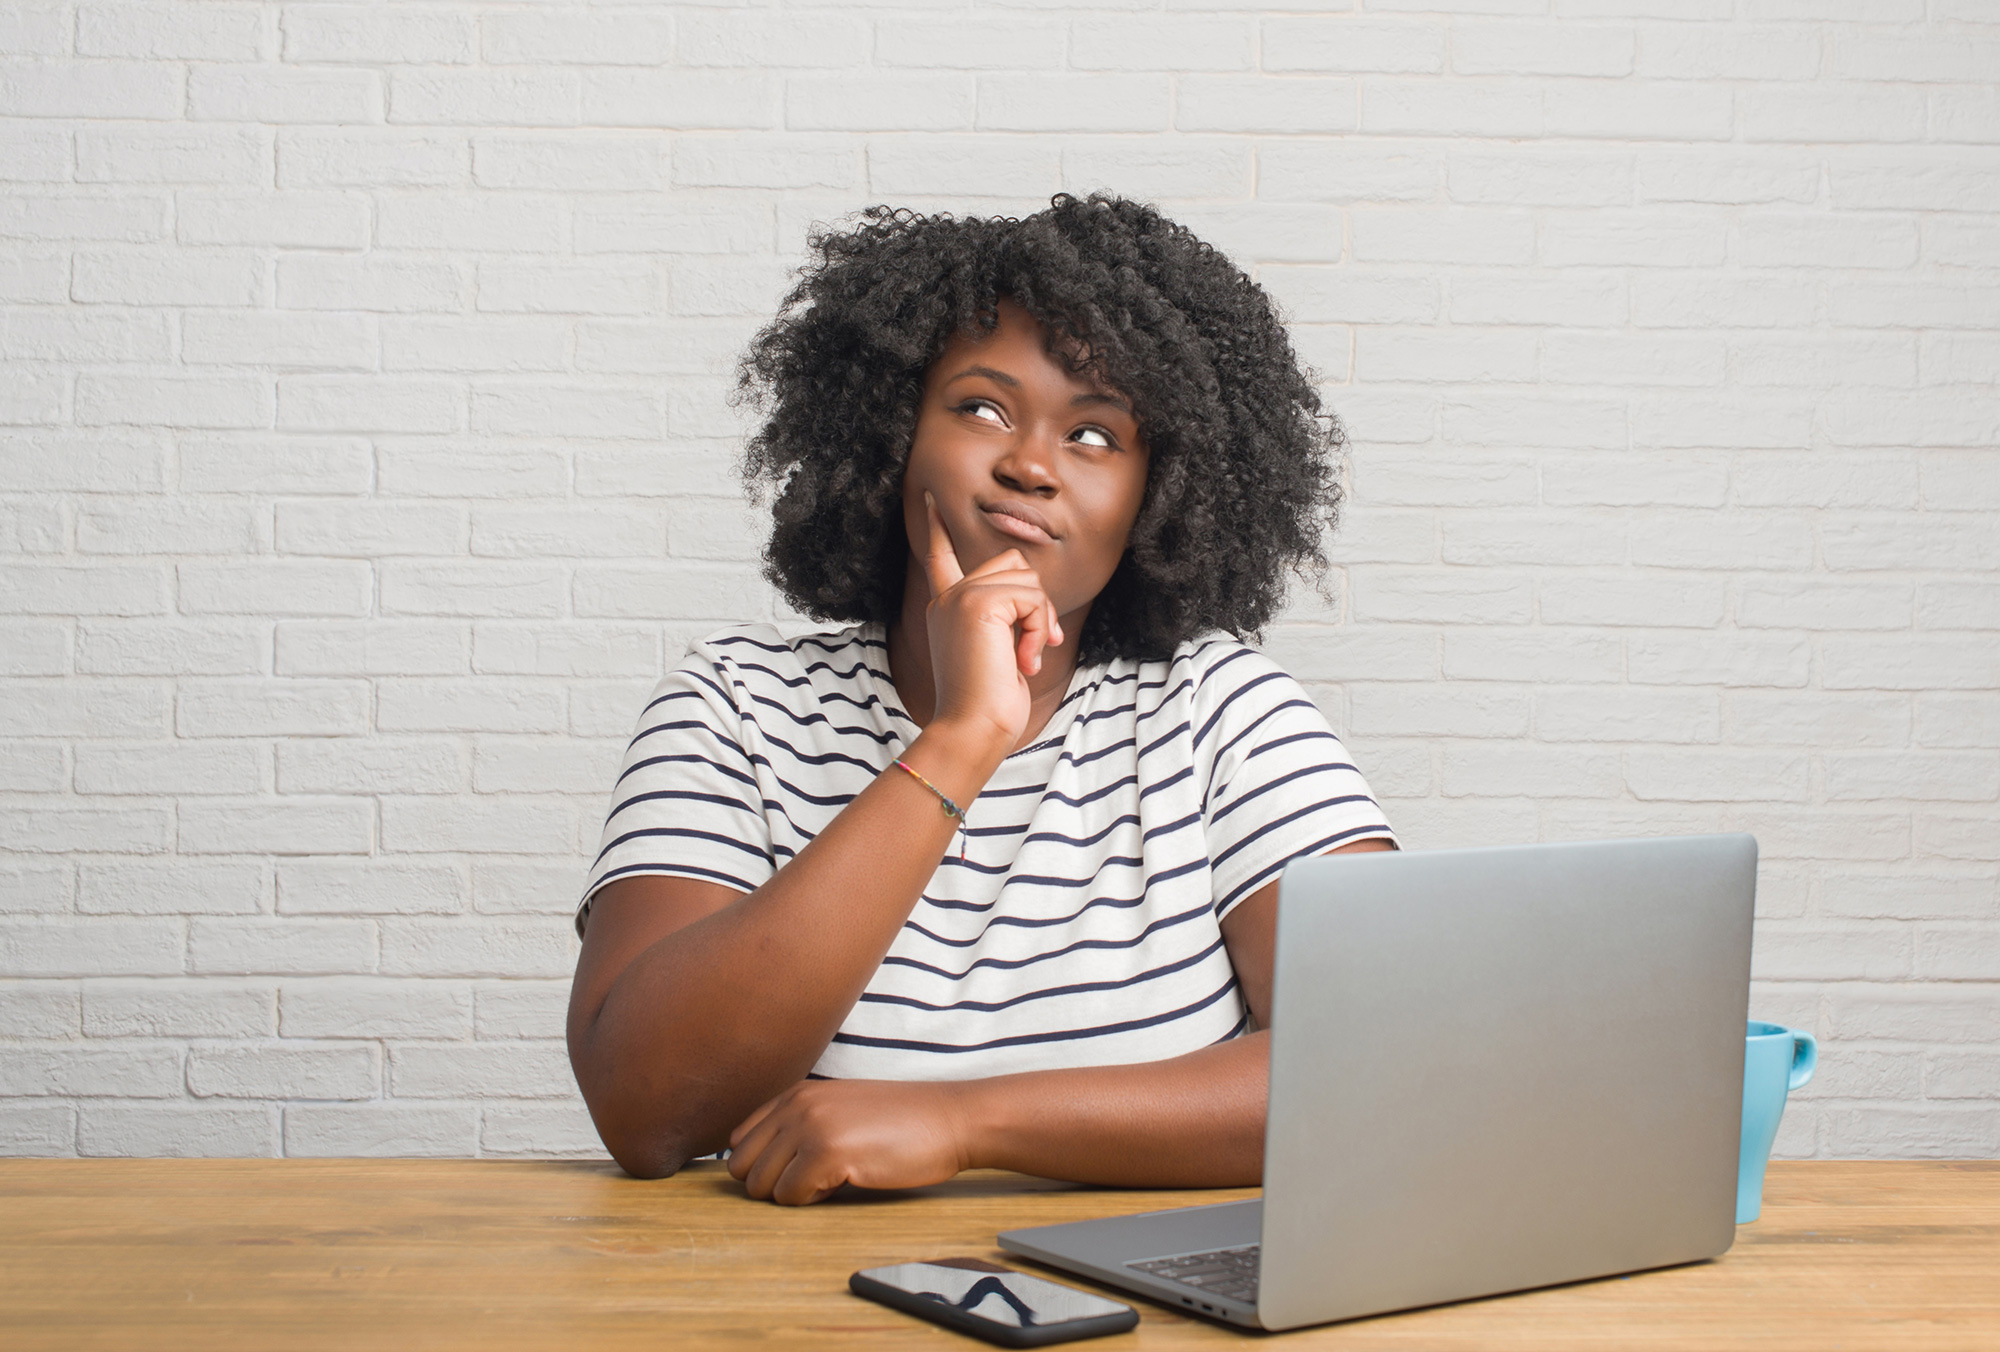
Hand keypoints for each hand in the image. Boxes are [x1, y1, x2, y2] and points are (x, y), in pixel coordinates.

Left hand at [726, 1078, 972, 1205]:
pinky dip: (814, 1200)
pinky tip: (846, 1181)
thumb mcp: (840, 1109)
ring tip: (833, 1177)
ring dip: (794, 1193)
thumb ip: (800, 1124)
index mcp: (796, 1094)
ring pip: (762, 1186)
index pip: (740, 1141)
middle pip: (742, 1167)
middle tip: (814, 1179)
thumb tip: (762, 1166)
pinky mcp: (828, 1153)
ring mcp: (810, 1127)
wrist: (949, 1119)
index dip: (764, 1165)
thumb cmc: (902, 1122)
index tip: (795, 1170)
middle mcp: (796, 1106)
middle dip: (773, 1183)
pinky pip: (791, 1197)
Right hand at [921, 493, 1062, 749]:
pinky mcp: (977, 603)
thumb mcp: (998, 654)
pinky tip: (1025, 660)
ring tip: (1027, 658)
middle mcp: (948, 598)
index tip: (930, 500)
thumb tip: (1032, 595)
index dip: (936, 528)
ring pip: (1027, 578)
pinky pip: (1031, 598)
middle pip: (1012, 562)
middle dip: (1037, 601)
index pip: (941, 558)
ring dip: (1041, 620)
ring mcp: (960, 598)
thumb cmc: (989, 706)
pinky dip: (1039, 629)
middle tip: (1039, 644)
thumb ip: (1004, 618)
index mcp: (946, 609)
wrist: (972, 729)